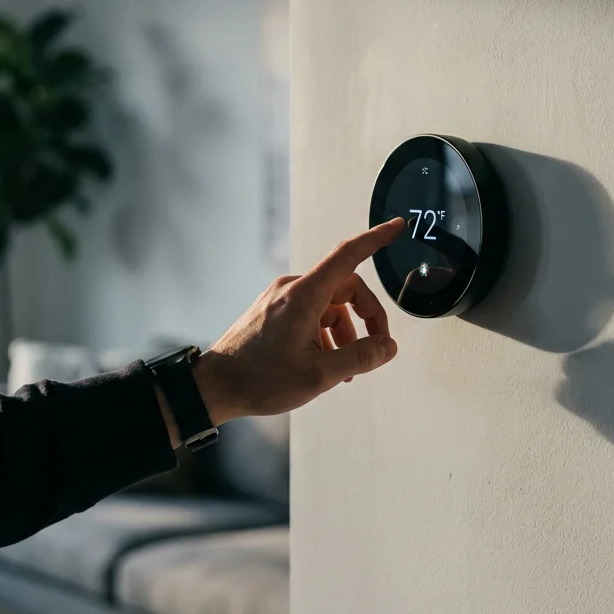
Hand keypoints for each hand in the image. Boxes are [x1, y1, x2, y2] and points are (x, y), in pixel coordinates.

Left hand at [192, 218, 405, 425]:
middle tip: (375, 349)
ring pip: (330, 303)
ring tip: (346, 366)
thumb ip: (360, 357)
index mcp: (304, 296)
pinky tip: (325, 362)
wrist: (215, 386)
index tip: (397, 227)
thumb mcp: (319, 375)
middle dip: (367, 316)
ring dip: (346, 330)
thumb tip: (388, 347)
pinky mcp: (274, 310)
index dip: (376, 239)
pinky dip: (327, 332)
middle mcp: (293, 289)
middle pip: (346, 287)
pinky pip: (312, 311)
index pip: (348, 255)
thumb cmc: (260, 380)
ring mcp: (281, 298)